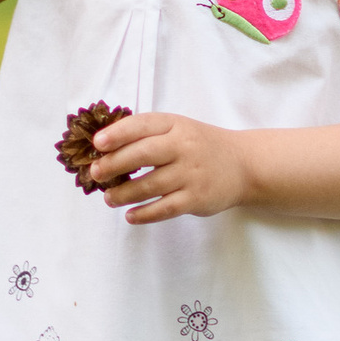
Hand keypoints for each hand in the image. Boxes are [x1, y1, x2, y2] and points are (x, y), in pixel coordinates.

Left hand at [87, 110, 256, 223]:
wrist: (243, 165)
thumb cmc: (201, 146)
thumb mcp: (179, 129)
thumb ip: (148, 135)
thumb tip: (105, 148)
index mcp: (176, 125)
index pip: (142, 125)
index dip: (117, 134)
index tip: (97, 144)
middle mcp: (183, 147)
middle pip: (142, 155)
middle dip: (113, 165)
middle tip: (96, 174)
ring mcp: (191, 174)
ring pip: (149, 185)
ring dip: (123, 193)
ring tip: (109, 198)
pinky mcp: (196, 198)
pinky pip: (164, 208)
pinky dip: (144, 214)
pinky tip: (130, 215)